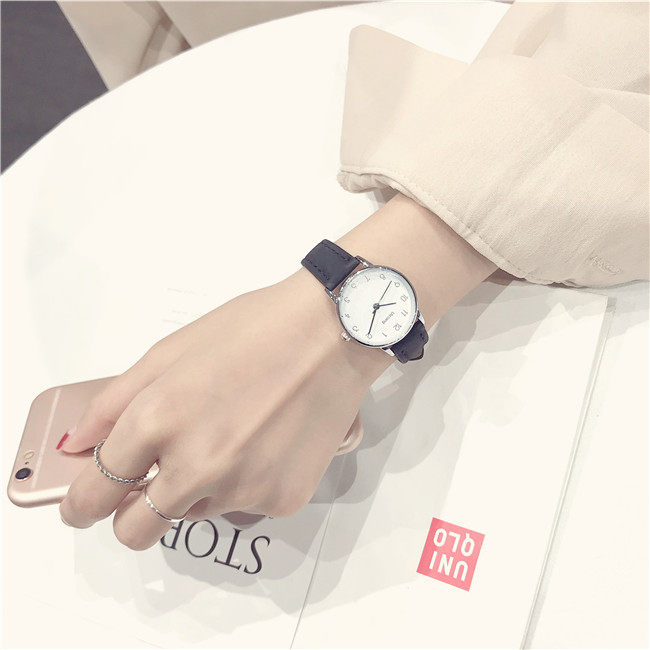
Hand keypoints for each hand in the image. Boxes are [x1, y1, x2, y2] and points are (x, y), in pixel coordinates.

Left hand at [59, 193, 494, 549]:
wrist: (332, 332)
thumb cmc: (252, 330)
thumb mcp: (170, 351)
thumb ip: (113, 403)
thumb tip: (76, 446)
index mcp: (158, 421)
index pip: (96, 491)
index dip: (82, 503)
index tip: (84, 506)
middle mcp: (196, 466)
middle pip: (135, 531)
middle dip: (132, 514)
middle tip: (150, 483)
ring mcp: (242, 489)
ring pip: (194, 514)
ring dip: (196, 488)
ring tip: (230, 436)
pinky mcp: (282, 500)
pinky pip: (245, 506)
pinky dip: (246, 482)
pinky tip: (266, 441)